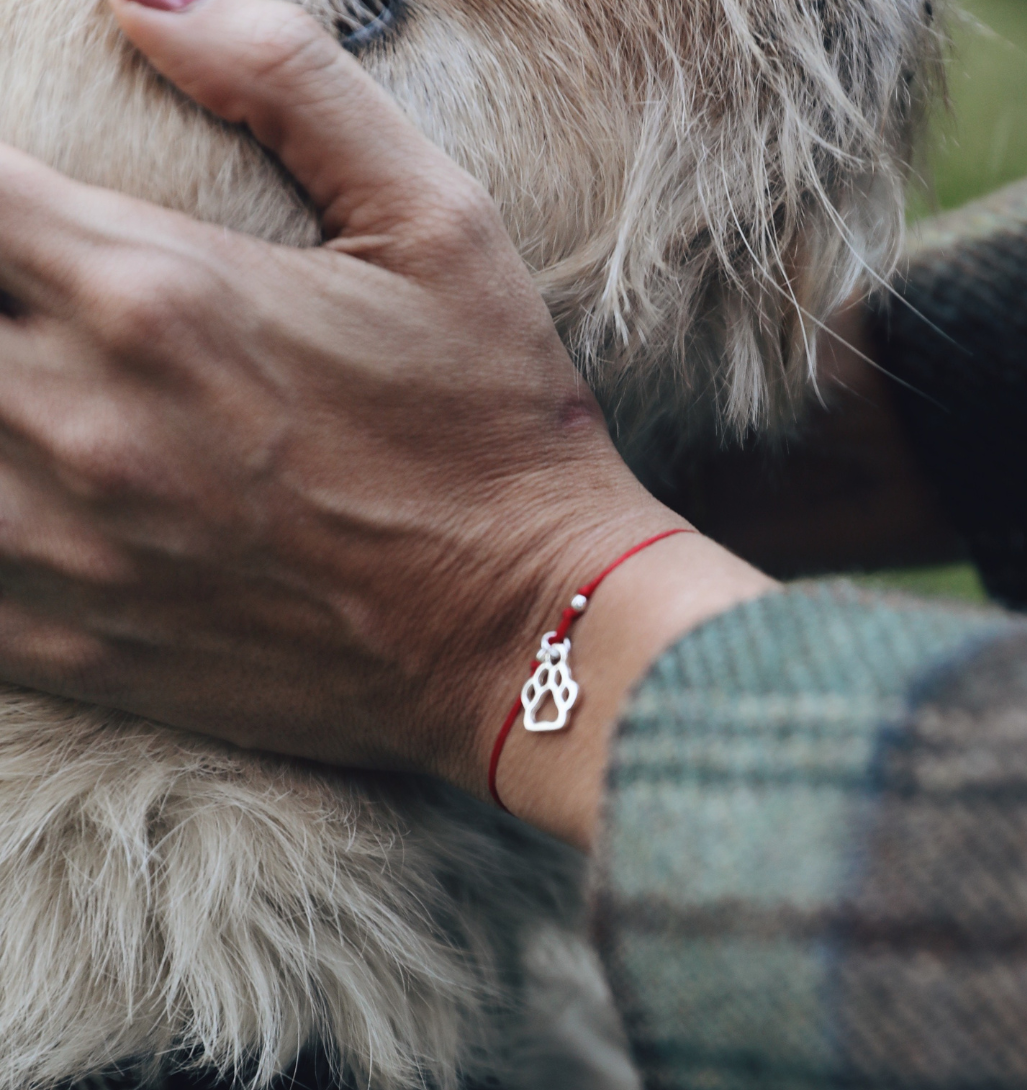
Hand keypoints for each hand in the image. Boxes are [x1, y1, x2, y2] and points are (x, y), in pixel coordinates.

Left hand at [0, 0, 770, 844]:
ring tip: (25, 387)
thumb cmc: (498, 435)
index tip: (15, 204)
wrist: (534, 633)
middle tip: (26, 288)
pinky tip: (21, 492)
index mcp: (153, 291)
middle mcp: (78, 417)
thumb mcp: (440, 228)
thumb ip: (290, 84)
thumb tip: (144, 1)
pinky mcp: (78, 647)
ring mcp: (66, 548)